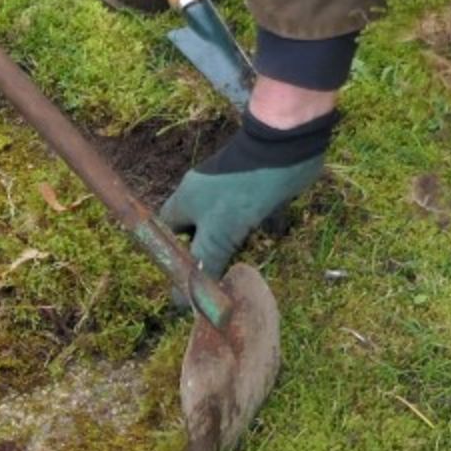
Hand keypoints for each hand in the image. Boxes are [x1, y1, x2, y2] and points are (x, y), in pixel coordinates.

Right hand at [160, 111, 333, 274]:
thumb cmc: (242, 192)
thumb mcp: (217, 234)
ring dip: (233, 247)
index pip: (168, 233)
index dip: (174, 256)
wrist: (282, 149)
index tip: (186, 280)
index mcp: (185, 200)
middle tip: (217, 279)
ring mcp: (230, 192)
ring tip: (241, 270)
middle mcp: (203, 195)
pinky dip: (257, 233)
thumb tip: (181, 301)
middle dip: (207, 255)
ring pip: (225, 227)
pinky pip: (249, 219)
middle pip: (198, 232)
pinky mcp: (255, 192)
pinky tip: (267, 247)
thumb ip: (202, 265)